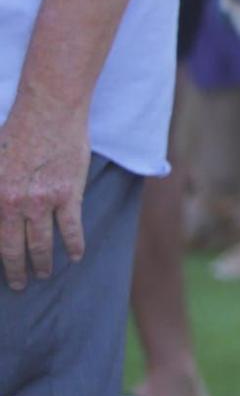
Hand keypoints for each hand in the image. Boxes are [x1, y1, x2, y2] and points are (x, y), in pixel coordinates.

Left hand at [0, 100, 90, 289]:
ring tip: (44, 274)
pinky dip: (74, 245)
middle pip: (14, 248)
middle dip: (17, 271)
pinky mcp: (68, 194)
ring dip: (43, 262)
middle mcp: (14, 205)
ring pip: (42, 243)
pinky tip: (76, 256)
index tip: (2, 271)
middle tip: (20, 284)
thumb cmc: (14, 131)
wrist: (48, 112)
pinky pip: (71, 228)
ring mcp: (43, 201)